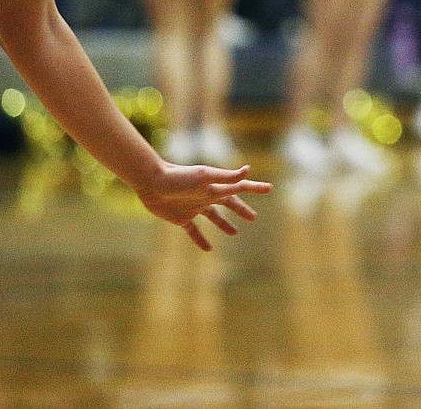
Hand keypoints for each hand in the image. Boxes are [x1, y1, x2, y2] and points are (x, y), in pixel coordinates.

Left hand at [134, 163, 272, 250]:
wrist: (151, 182)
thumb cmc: (179, 177)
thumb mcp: (205, 177)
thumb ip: (226, 177)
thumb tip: (247, 170)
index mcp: (215, 187)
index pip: (239, 188)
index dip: (254, 188)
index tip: (269, 188)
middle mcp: (207, 196)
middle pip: (228, 203)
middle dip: (241, 209)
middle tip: (253, 217)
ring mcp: (194, 207)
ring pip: (214, 217)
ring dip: (224, 224)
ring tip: (235, 233)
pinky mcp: (181, 218)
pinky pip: (194, 231)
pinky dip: (201, 239)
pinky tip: (208, 249)